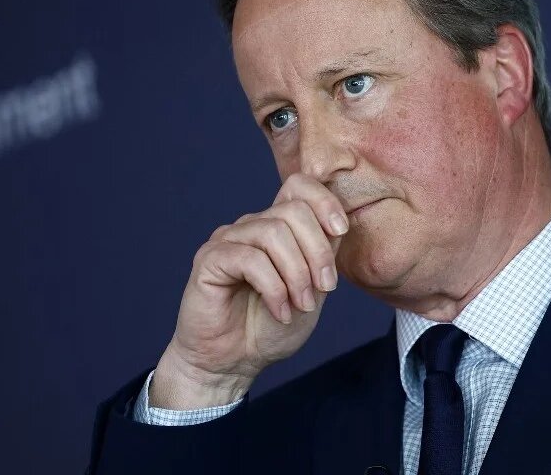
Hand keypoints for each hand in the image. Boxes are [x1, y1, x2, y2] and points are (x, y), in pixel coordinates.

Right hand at [150, 173, 348, 409]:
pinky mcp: (209, 260)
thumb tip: (337, 225)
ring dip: (297, 274)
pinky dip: (273, 288)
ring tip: (300, 306)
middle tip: (323, 290)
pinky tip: (279, 311)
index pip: (299, 186)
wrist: (234, 363)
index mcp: (277, 227)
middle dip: (318, 252)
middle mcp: (251, 227)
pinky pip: (249, 258)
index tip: (341, 232)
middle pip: (293, 210)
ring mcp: (228, 240)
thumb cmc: (270, 329)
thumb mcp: (312, 291)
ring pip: (273, 233)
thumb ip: (323, 256)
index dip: (324, 201)